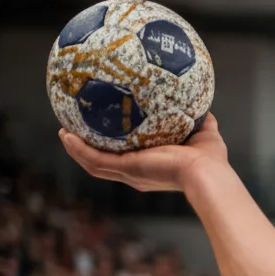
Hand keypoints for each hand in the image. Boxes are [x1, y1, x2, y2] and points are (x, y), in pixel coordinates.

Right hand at [59, 113, 227, 191]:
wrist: (207, 173)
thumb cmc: (210, 161)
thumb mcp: (203, 134)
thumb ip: (199, 119)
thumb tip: (199, 102)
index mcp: (153, 166)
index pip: (129, 158)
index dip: (115, 147)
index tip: (105, 132)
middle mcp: (138, 172)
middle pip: (106, 163)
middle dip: (89, 150)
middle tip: (75, 133)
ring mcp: (130, 172)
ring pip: (95, 164)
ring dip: (77, 150)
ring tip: (64, 133)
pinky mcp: (126, 169)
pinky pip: (95, 160)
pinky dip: (79, 150)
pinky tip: (67, 136)